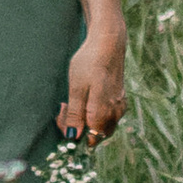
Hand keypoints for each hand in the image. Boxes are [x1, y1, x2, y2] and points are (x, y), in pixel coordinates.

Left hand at [59, 26, 125, 145]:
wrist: (108, 43)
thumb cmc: (90, 63)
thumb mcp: (76, 88)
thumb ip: (76, 114)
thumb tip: (73, 137)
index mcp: (103, 112)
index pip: (89, 139)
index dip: (74, 134)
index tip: (62, 118)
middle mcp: (115, 113)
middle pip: (96, 135)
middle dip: (78, 127)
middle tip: (64, 107)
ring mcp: (119, 107)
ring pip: (102, 126)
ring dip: (86, 120)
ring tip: (73, 101)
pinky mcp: (120, 100)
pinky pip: (108, 117)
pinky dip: (95, 113)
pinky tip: (86, 100)